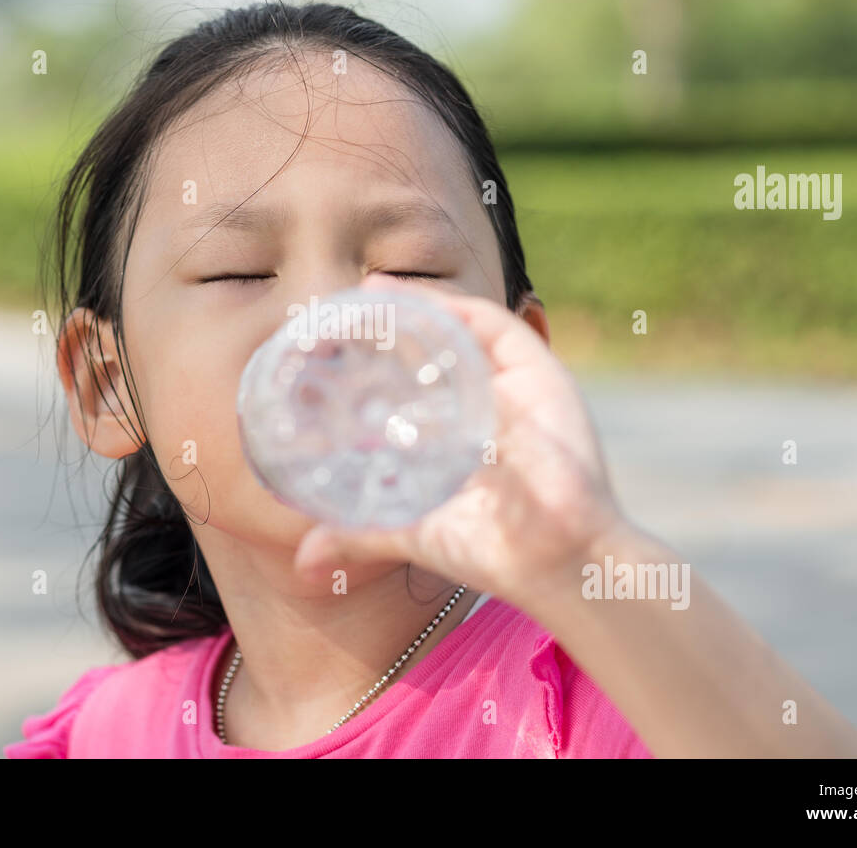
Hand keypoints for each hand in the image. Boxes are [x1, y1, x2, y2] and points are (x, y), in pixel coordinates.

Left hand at [293, 272, 628, 614]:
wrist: (553, 560)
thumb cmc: (492, 548)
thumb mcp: (412, 530)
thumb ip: (360, 536)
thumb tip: (303, 562)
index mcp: (458, 429)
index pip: (412, 380)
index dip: (373, 359)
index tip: (326, 345)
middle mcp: (484, 399)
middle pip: (431, 347)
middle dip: (388, 325)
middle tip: (337, 312)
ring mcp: (511, 383)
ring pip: (458, 327)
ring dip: (413, 305)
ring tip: (366, 295)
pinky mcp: (538, 371)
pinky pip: (491, 324)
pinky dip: (451, 308)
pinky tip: (412, 302)